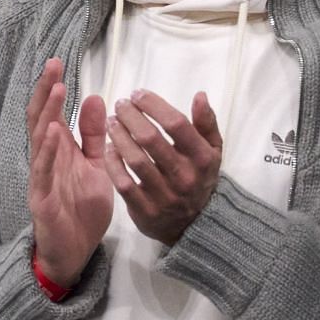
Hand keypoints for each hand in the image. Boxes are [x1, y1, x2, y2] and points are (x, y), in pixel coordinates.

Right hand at [27, 58, 112, 288]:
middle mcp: (47, 159)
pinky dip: (47, 151)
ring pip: (39, 140)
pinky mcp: (41, 198)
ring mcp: (42, 177)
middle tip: (53, 64)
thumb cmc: (82, 208)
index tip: (59, 61)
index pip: (53, 112)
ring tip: (57, 89)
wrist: (74, 251)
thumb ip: (95, 135)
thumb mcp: (95, 166)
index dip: (53, 87)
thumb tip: (97, 98)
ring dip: (48, 114)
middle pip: (41, 118)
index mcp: (60, 150)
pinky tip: (53, 133)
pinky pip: (42, 171)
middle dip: (46, 91)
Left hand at [104, 88, 222, 245]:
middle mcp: (184, 177)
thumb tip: (200, 95)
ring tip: (111, 122)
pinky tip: (108, 147)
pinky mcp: (145, 210)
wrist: (193, 224)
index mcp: (202, 158)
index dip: (153, 105)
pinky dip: (113, 163)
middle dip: (131, 116)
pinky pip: (124, 183)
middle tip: (120, 105)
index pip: (176, 124)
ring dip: (119, 136)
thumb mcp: (212, 150)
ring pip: (136, 159)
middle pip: (151, 139)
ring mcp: (164, 195)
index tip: (138, 94)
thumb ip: (207, 123)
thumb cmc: (199, 177)